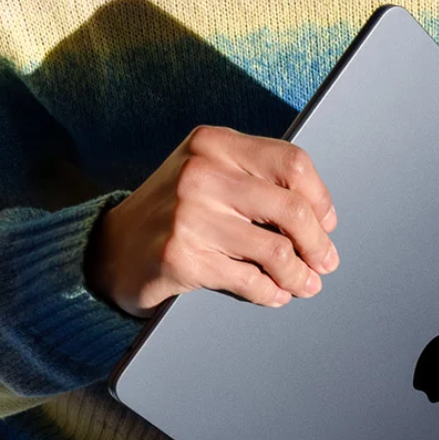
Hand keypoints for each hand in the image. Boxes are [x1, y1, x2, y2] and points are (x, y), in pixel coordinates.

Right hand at [85, 124, 338, 318]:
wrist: (111, 249)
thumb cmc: (172, 212)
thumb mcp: (208, 174)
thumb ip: (255, 180)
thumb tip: (320, 218)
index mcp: (213, 144)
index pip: (292, 164)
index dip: (320, 199)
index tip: (326, 223)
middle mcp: (200, 173)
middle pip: (291, 209)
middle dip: (317, 243)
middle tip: (324, 262)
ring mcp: (189, 215)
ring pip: (275, 250)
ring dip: (299, 275)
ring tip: (305, 285)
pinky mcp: (182, 257)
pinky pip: (248, 279)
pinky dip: (270, 292)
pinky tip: (274, 295)